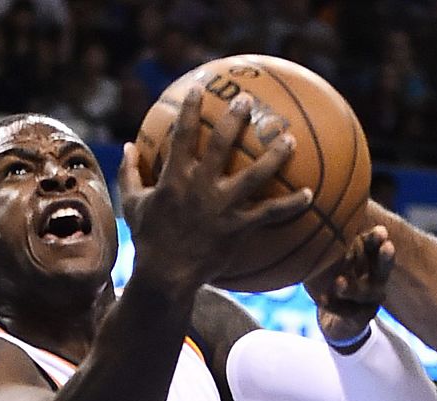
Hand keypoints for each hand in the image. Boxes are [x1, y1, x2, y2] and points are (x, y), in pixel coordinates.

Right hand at [118, 87, 312, 287]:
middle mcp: (201, 186)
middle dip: (235, 119)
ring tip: (290, 139)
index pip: (183, 134)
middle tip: (248, 100)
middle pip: (221, 144)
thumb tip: (127, 147)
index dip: (191, 109)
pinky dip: (291, 205)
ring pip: (254, 175)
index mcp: (174, 177)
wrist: (166, 275)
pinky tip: (309, 194)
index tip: (200, 89)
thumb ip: (130, 173)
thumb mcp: (133, 204)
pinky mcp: (238, 227)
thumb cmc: (149, 239)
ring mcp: (222, 206)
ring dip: (274, 156)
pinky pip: (270, 214)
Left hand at [307, 226, 393, 345]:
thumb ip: (327, 236)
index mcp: (368, 259)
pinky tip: (321, 300)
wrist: (333, 316)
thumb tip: (310, 200)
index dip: (377, 238)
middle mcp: (374, 279)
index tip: (381, 230)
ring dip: (353, 288)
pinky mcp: (359, 319)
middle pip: (383, 269)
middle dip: (385, 258)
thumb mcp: (329, 254)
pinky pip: (348, 313)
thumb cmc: (330, 275)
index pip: (376, 246)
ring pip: (366, 294)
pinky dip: (335, 306)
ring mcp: (369, 301)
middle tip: (387, 247)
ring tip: (339, 282)